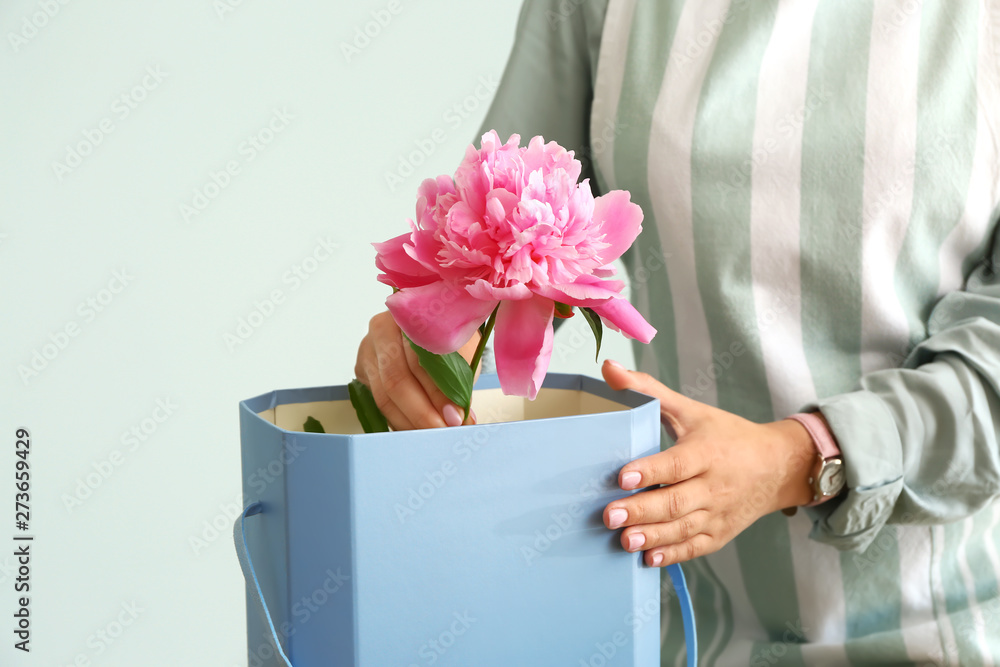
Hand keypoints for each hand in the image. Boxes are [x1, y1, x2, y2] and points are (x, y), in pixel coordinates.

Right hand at [355, 311, 479, 429]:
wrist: (432, 329)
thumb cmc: (449, 341)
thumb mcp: (462, 353)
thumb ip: (459, 381)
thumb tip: (459, 418)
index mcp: (410, 315)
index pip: (420, 359)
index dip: (438, 392)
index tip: (456, 417)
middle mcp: (383, 327)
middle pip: (396, 378)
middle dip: (422, 412)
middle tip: (442, 431)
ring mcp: (368, 347)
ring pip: (383, 394)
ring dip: (409, 421)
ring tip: (431, 435)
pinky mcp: (362, 366)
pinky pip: (377, 400)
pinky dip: (398, 419)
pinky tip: (415, 430)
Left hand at [601, 360, 815, 566]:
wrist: (777, 466)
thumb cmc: (726, 435)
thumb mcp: (691, 409)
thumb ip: (647, 390)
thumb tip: (609, 368)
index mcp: (707, 452)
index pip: (677, 463)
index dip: (651, 470)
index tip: (623, 477)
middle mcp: (715, 486)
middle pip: (677, 501)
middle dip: (642, 510)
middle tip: (610, 516)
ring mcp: (719, 513)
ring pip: (684, 528)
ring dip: (653, 536)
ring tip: (624, 540)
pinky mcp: (720, 533)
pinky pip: (696, 547)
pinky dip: (673, 554)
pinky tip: (648, 558)